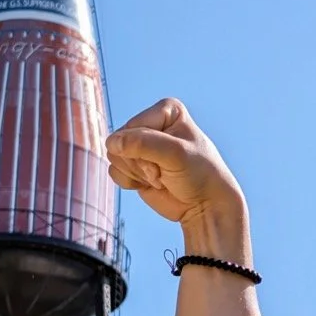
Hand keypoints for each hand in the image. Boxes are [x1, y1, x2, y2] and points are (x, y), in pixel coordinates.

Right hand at [105, 98, 244, 225]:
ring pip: (115, 156)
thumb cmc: (199, 174)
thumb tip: (110, 143)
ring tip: (161, 176)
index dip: (146, 149)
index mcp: (166, 111)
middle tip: (165, 171)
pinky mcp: (134, 165)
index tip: (172, 160)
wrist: (204, 204)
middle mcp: (152, 124)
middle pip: (120, 141)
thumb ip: (142, 143)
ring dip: (137, 173)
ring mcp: (141, 146)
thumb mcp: (175, 154)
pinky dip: (131, 181)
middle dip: (142, 163)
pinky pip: (114, 171)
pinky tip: (151, 183)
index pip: (132, 127)